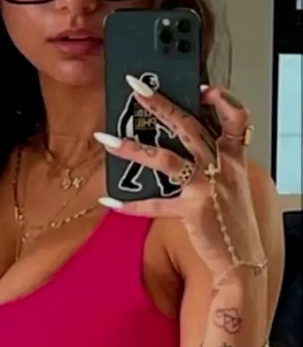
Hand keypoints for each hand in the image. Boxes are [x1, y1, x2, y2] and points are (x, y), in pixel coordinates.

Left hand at [96, 77, 266, 287]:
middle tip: (136, 88)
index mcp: (233, 157)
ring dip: (132, 148)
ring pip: (165, 159)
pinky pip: (155, 204)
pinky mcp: (191, 211)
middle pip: (188, 127)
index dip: (220, 99)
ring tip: (106, 139)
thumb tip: (179, 144)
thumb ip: (212, 161)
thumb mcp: (231, 184)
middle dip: (160, 104)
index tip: (199, 87)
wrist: (240, 259)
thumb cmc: (231, 221)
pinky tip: (110, 201)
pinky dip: (130, 204)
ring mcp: (206, 188)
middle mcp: (221, 167)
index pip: (235, 117)